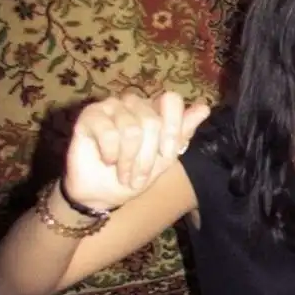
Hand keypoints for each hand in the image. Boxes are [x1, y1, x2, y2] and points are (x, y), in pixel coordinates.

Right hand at [64, 92, 209, 210]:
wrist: (103, 194)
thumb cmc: (134, 174)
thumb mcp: (165, 158)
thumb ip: (182, 132)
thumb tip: (204, 108)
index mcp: (154, 109)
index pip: (171, 100)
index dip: (172, 130)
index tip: (166, 154)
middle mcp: (134, 102)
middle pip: (152, 121)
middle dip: (148, 157)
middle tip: (138, 176)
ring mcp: (111, 106)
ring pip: (131, 129)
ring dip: (128, 160)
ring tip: (123, 173)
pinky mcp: (90, 115)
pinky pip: (109, 132)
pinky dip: (110, 154)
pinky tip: (106, 160)